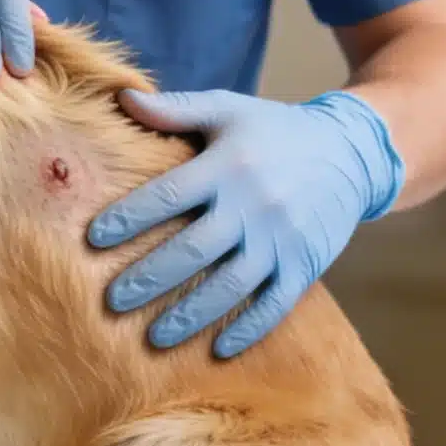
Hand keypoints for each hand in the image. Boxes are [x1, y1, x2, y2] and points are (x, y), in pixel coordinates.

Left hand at [88, 89, 403, 357]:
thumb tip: (120, 96)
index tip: (93, 239)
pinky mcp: (304, 265)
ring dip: (191, 315)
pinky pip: (275, 304)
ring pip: (231, 286)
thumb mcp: (229, 110)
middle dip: (150, 279)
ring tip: (154, 338)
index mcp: (228, 166)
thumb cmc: (274, 130)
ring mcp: (282, 240)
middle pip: (194, 250)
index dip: (130, 217)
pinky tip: (218, 349)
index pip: (169, 195)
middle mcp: (254, 206)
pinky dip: (249, 329)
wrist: (351, 152)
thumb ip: (176, 110)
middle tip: (113, 302)